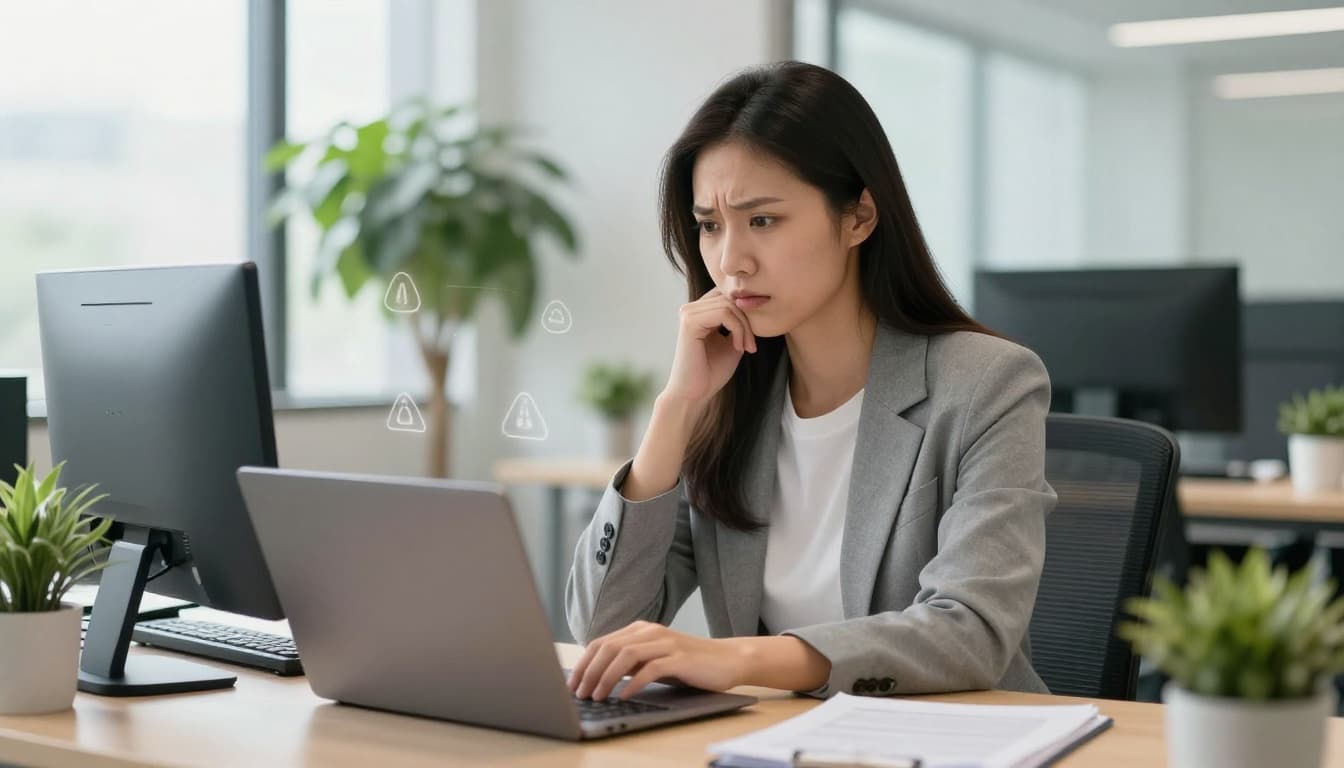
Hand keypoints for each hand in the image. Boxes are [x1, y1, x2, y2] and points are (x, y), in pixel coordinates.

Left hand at [568, 620, 747, 700]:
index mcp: (640, 629)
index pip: (602, 642)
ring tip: (598, 696)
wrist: (727, 660)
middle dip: (590, 672)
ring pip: (626, 655)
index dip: (584, 663)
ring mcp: (666, 643)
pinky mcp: (680, 658)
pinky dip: (633, 683)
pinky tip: (624, 696)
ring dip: (607, 678)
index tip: (573, 684)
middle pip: (609, 647)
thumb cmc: (688, 664)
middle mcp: (650, 632)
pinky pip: (650, 669)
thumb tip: (597, 677)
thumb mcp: (653, 660)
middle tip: (580, 694)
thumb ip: (629, 663)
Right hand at [661, 286, 757, 405]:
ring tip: (746, 348)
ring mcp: (688, 313)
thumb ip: (739, 323)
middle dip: (748, 321)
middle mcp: (690, 309)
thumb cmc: (711, 372)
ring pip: (729, 305)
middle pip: (730, 299)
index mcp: (698, 312)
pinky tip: (738, 347)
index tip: (752, 340)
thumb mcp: (732, 342)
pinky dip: (738, 329)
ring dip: (745, 327)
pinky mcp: (689, 322)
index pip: (727, 296)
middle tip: (751, 346)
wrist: (694, 394)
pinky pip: (724, 313)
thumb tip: (753, 303)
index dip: (745, 313)